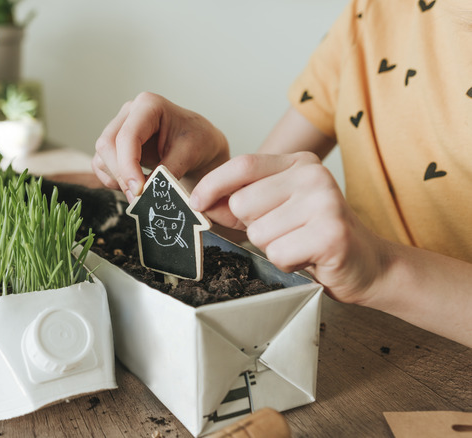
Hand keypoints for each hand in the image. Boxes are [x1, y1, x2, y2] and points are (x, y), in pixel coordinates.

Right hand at [92, 92, 229, 201]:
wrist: (200, 144)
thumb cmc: (198, 141)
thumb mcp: (189, 155)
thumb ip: (166, 172)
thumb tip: (146, 193)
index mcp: (148, 105)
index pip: (127, 136)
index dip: (128, 166)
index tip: (138, 191)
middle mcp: (129, 113)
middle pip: (107, 145)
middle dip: (121, 175)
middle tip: (139, 197)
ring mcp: (118, 128)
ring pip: (102, 157)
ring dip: (117, 179)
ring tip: (142, 192)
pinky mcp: (114, 145)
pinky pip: (102, 165)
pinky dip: (114, 181)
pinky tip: (135, 186)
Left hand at [190, 151, 389, 305]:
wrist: (369, 265)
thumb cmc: (314, 237)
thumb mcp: (274, 212)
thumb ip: (239, 204)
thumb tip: (200, 201)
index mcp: (298, 163)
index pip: (242, 164)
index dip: (212, 184)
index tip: (196, 202)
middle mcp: (313, 175)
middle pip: (243, 203)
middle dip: (253, 228)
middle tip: (284, 233)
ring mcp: (325, 202)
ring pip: (259, 233)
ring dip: (272, 249)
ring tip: (299, 245)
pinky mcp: (331, 233)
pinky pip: (278, 253)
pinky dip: (287, 264)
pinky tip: (308, 258)